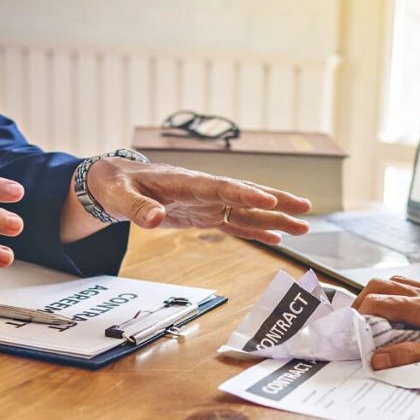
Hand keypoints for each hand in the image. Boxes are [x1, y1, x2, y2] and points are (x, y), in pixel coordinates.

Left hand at [63, 158, 311, 243]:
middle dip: (276, 201)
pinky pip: (234, 224)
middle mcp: (203, 190)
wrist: (113, 182)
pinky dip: (255, 230)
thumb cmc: (116, 184)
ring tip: (304, 226)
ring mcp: (206, 203)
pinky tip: (276, 238)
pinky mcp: (203, 215)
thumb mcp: (119, 196)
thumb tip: (156, 219)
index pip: (222, 187)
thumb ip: (137, 208)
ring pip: (246, 210)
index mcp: (186, 181)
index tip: (270, 199)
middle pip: (245, 194)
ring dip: (275, 218)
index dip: (246, 193)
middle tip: (305, 208)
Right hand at [353, 276, 419, 369]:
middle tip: (356, 320)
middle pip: (380, 285)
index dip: (360, 313)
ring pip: (393, 281)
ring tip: (372, 316)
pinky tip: (397, 309)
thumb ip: (410, 355)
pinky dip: (394, 293)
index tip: (353, 327)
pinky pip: (408, 284)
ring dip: (377, 295)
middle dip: (362, 300)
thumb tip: (380, 359)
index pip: (379, 301)